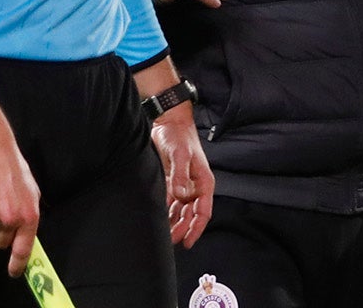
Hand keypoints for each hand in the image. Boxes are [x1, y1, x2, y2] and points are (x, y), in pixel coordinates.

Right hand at [0, 85, 40, 275]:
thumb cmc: (13, 170)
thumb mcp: (30, 192)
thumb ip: (26, 216)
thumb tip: (23, 237)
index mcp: (28, 215)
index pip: (23, 248)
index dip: (18, 264)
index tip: (14, 273)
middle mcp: (10, 218)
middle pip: (0, 243)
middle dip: (0, 233)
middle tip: (1, 212)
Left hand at [149, 105, 214, 248]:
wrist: (168, 121)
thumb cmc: (179, 135)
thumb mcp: (180, 154)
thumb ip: (180, 176)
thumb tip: (181, 195)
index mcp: (203, 182)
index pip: (203, 211)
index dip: (196, 228)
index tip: (187, 242)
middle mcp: (195, 186)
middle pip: (191, 215)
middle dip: (182, 228)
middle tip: (170, 240)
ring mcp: (183, 185)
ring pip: (180, 211)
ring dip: (174, 223)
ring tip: (164, 234)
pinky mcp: (172, 182)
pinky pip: (170, 203)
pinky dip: (166, 212)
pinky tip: (159, 218)